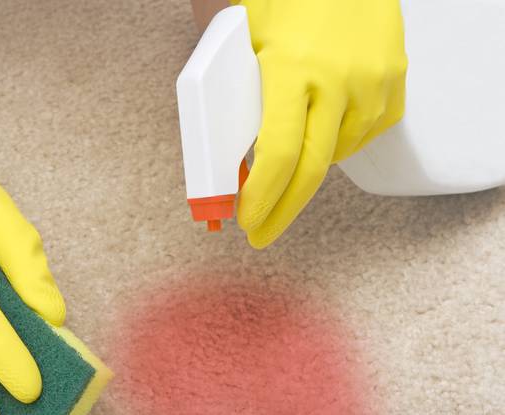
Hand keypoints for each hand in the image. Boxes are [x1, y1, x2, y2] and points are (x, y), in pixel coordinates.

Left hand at [234, 0, 406, 247]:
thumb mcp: (248, 42)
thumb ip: (241, 95)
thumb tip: (229, 155)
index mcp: (292, 68)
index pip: (278, 154)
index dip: (262, 197)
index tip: (246, 220)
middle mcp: (339, 81)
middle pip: (313, 171)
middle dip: (283, 210)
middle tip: (262, 231)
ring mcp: (375, 83)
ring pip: (339, 154)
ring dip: (309, 167)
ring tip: (290, 156)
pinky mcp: (396, 83)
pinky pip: (366, 133)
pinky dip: (339, 141)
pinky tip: (324, 128)